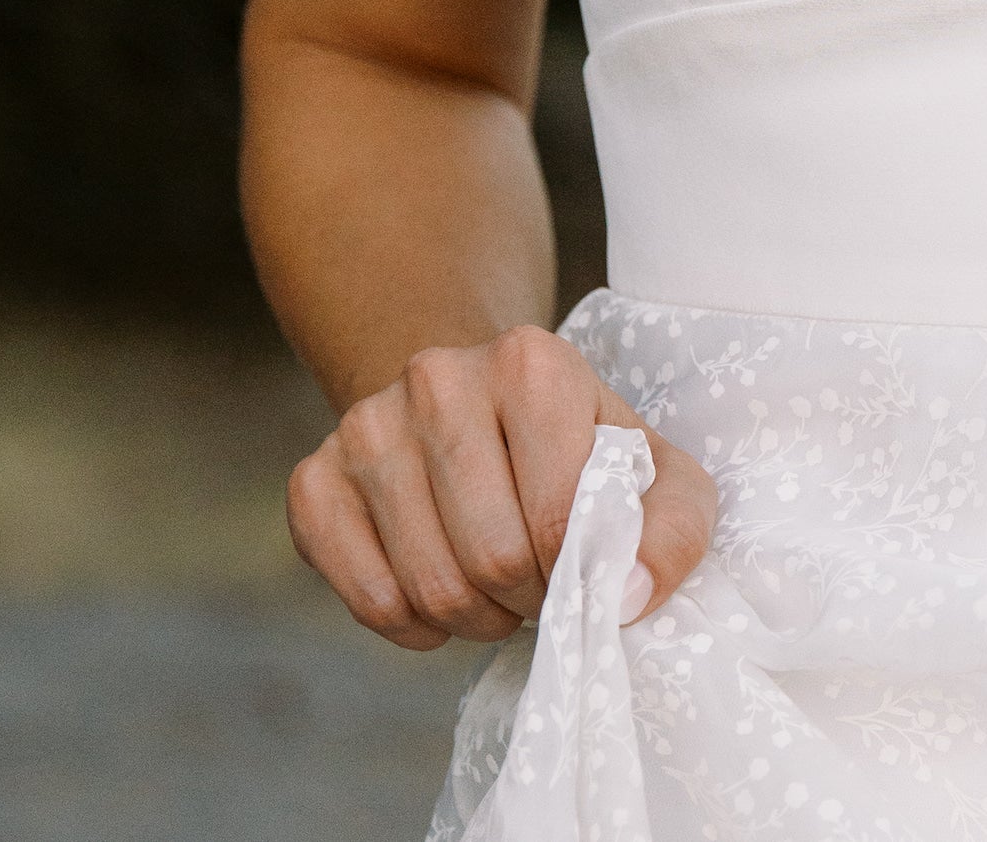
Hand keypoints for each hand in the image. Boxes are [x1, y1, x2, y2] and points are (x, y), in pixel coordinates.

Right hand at [287, 323, 717, 649]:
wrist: (476, 401)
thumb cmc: (577, 446)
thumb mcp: (653, 468)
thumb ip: (672, 528)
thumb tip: (626, 598)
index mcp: (530, 361)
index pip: (557, 515)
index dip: (576, 572)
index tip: (583, 568)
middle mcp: (438, 379)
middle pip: (491, 557)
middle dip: (527, 601)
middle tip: (540, 589)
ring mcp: (367, 426)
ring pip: (427, 585)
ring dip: (474, 618)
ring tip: (498, 592)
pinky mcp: (313, 479)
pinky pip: (364, 598)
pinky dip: (410, 625)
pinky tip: (437, 596)